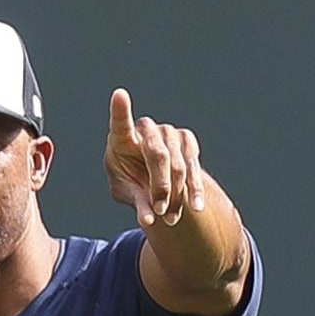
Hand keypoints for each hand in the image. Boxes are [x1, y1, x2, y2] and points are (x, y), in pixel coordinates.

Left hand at [105, 87, 205, 227]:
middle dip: (160, 186)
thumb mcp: (126, 193)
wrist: (152, 175)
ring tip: (170, 219)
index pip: (120, 122)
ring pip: (178, 165)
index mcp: (121, 138)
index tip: (119, 94)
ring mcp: (169, 132)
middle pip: (157, 155)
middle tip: (160, 212)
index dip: (120, 109)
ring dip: (176, 194)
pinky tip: (195, 206)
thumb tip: (149, 221)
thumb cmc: (130, 180)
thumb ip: (136, 203)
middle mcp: (147, 129)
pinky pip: (193, 166)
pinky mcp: (187, 141)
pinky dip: (194, 189)